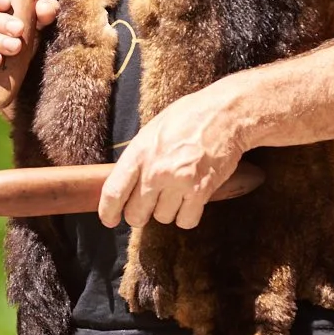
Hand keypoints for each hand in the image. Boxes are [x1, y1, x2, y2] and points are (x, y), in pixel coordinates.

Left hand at [98, 86, 242, 230]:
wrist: (225, 114)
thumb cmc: (189, 117)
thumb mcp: (153, 130)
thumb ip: (139, 157)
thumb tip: (125, 183)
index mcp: (139, 152)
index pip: (113, 192)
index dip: (108, 212)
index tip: (110, 219)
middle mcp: (155, 170)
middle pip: (136, 214)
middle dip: (140, 213)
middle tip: (149, 204)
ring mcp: (178, 182)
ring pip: (162, 218)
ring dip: (168, 211)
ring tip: (176, 191)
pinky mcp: (201, 191)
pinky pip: (186, 220)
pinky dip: (188, 215)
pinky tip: (191, 199)